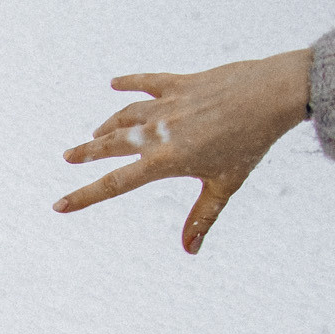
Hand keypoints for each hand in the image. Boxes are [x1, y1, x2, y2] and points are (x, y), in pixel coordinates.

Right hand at [53, 48, 312, 252]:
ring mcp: (169, 105)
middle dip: (88, 152)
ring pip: (126, 115)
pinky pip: (149, 82)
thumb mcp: (225, 183)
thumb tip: (190, 251)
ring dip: (107, 125)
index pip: (117, 183)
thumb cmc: (252, 142)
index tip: (59, 204)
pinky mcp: (182, 84)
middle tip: (68, 156)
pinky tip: (115, 84)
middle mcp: (161, 132)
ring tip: (96, 132)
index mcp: (167, 159)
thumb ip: (202, 217)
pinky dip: (130, 82)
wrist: (275, 94)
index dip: (85, 196)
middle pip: (112, 144)